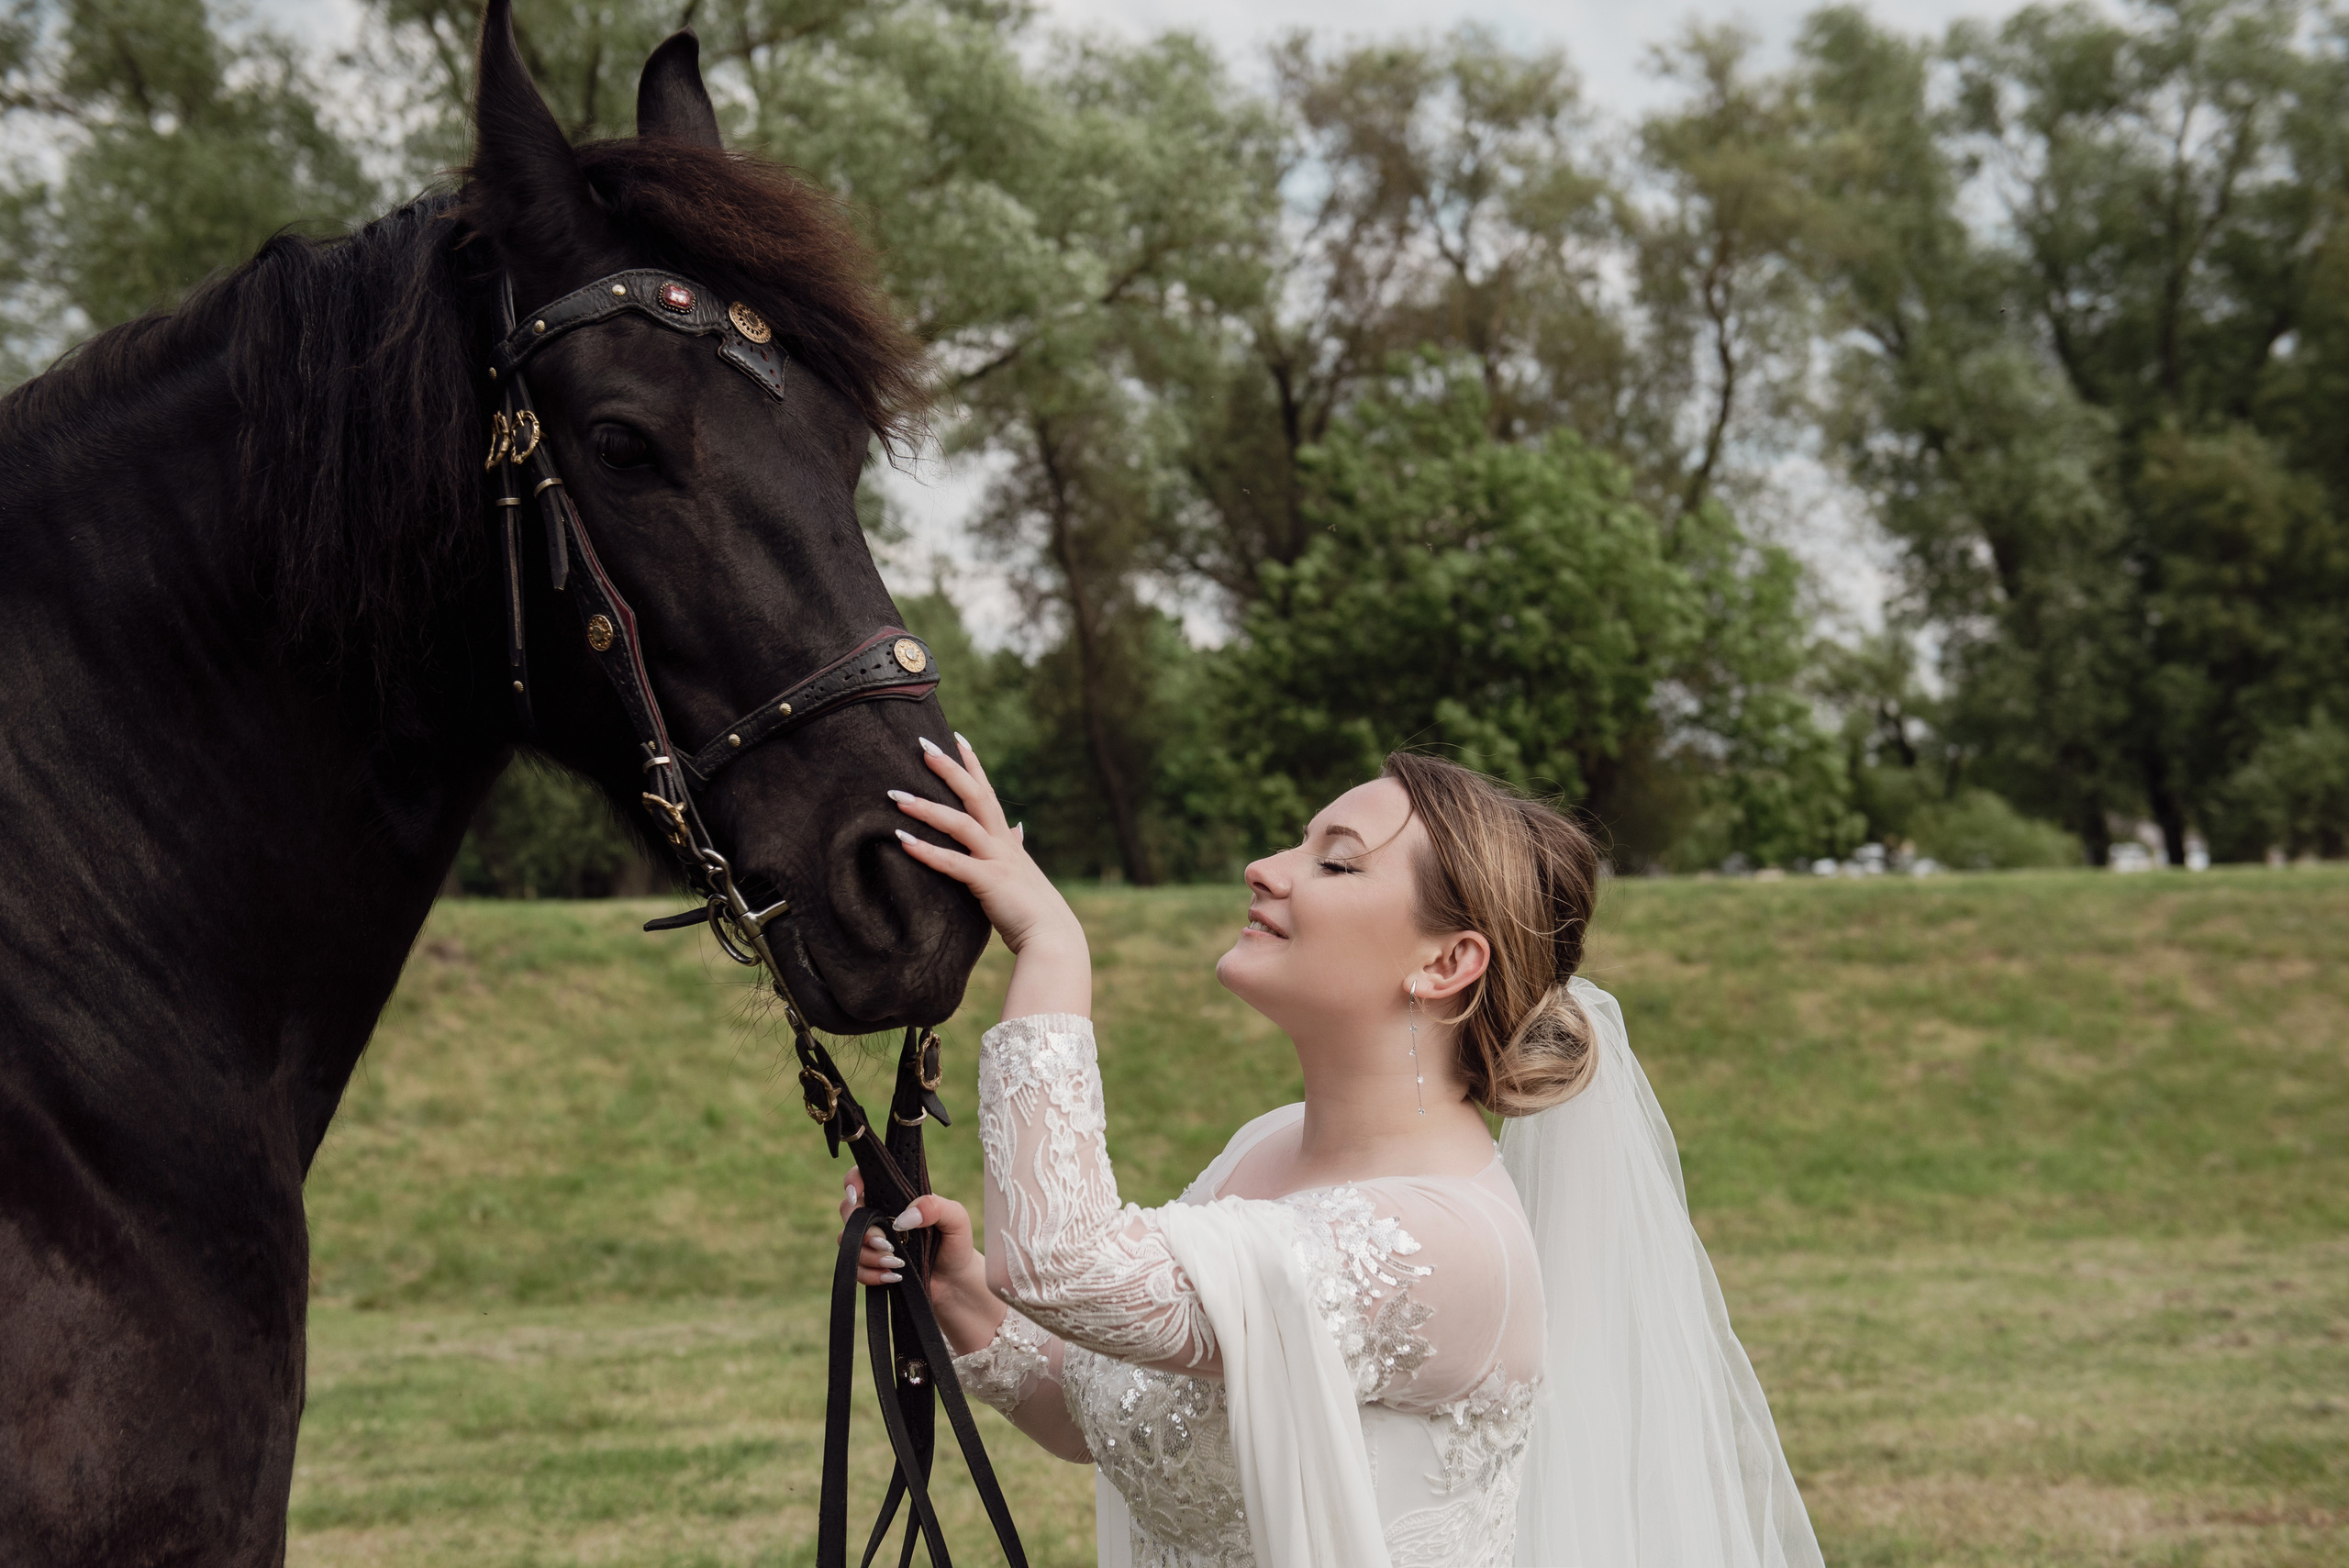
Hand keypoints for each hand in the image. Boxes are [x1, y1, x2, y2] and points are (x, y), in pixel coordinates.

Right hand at [840, 1169, 1004, 1356]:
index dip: (852, 1182)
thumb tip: (904, 1217)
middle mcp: (881, 1215)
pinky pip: (855, 1267)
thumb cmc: (955, 1243)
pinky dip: (871, 1274)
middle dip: (864, 1230)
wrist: (954, 1280)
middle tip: (888, 1245)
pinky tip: (893, 1277)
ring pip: (849, 1242)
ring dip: (870, 1255)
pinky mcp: (871, 1264)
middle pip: (850, 1212)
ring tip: (897, 1265)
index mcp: (897, 1197)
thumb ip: (935, 1207)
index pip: (865, 1178)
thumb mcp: (956, 1218)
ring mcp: (873, 1240)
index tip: (855, 1195)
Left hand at [892, 733, 1089, 1018]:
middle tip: (922, 746)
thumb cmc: (1034, 909)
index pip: (988, 792)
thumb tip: (1018, 830)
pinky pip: (953, 862)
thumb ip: (1016, 847)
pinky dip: (927, 851)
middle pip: (974, 795)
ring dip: (927, 808)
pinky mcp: (989, 882)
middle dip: (949, 769)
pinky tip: (902, 840)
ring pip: (960, 824)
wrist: (1053, 938)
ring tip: (895, 796)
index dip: (973, 765)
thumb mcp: (1023, 871)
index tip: (957, 738)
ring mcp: (997, 860)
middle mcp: (1002, 843)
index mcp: (1006, 840)